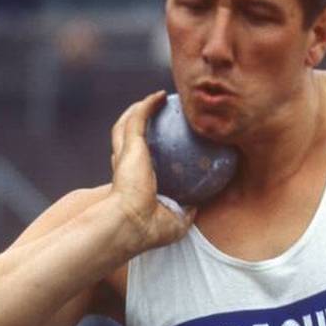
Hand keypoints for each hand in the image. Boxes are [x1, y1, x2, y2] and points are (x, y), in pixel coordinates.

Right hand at [109, 90, 195, 250]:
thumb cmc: (150, 229)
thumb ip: (186, 211)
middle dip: (137, 123)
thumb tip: (200, 205)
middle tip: (156, 115)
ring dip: (139, 109)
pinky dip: (148, 105)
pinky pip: (139, 117)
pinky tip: (161, 96)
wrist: (132, 225)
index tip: (158, 146)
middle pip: (126, 137)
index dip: (141, 152)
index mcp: (132, 183)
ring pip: (127, 123)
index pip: (134, 162)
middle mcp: (125, 165)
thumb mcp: (176, 221)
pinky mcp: (130, 145)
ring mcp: (125, 153)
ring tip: (157, 100)